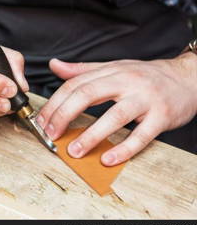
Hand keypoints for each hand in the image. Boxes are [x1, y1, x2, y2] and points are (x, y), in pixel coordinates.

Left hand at [37, 53, 196, 165]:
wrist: (187, 78)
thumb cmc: (145, 75)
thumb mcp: (113, 67)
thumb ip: (82, 70)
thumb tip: (54, 65)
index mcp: (110, 71)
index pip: (75, 85)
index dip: (55, 103)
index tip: (42, 120)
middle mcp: (126, 82)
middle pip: (88, 95)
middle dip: (64, 116)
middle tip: (51, 134)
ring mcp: (145, 99)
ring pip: (114, 116)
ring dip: (91, 135)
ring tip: (74, 151)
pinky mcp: (162, 116)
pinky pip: (141, 136)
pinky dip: (124, 149)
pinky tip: (107, 159)